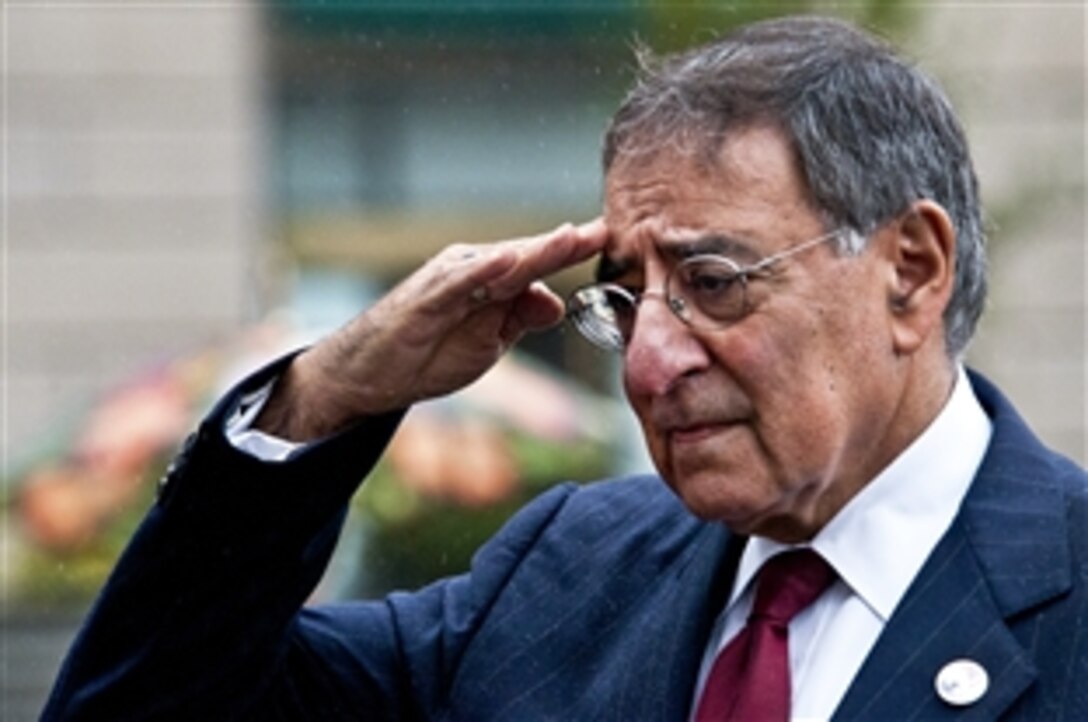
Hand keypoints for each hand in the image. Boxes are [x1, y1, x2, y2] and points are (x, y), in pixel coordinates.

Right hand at [255, 219, 608, 440]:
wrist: (370, 374)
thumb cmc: (428, 353)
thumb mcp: (488, 342)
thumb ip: (520, 317)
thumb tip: (555, 301)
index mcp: (489, 280)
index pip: (538, 262)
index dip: (573, 250)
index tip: (611, 237)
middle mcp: (471, 270)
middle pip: (526, 255)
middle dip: (565, 244)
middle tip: (603, 229)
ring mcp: (447, 281)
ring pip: (500, 263)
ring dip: (535, 250)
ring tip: (571, 237)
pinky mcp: (426, 298)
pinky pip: (459, 283)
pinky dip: (484, 271)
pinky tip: (510, 260)